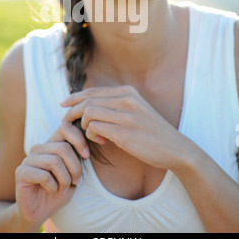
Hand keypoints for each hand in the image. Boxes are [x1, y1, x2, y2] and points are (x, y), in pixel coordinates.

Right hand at [15, 121, 89, 225]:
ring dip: (64, 178)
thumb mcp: (72, 173)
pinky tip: (52, 190)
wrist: (39, 212)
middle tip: (76, 181)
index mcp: (51, 144)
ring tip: (63, 187)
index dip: (79, 139)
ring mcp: (29, 159)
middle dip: (75, 167)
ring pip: (54, 161)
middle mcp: (39, 148)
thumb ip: (77, 157)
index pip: (65, 127)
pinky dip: (53, 186)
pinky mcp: (21, 172)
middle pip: (63, 148)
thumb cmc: (58, 191)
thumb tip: (86, 147)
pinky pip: (44, 175)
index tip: (86, 155)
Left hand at [61, 85, 186, 170]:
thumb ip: (116, 105)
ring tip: (90, 134)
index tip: (63, 104)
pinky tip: (102, 141)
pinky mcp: (125, 133)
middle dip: (72, 111)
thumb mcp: (135, 110)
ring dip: (82, 125)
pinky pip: (95, 128)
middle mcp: (126, 99)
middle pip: (87, 100)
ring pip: (88, 113)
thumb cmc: (151, 131)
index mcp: (128, 92)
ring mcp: (126, 116)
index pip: (93, 91)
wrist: (175, 148)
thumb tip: (89, 105)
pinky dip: (92, 135)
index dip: (74, 97)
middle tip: (66, 122)